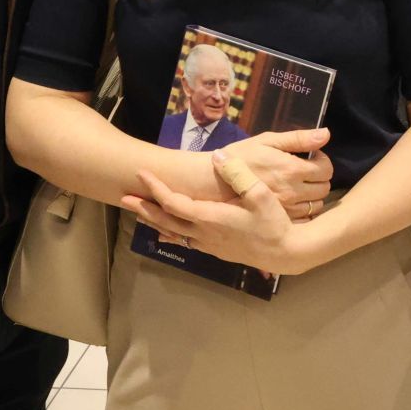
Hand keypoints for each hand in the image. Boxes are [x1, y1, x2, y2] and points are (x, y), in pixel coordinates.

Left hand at [125, 163, 312, 276]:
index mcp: (211, 218)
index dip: (156, 188)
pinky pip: (185, 241)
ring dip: (155, 221)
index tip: (142, 173)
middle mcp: (204, 233)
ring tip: (139, 212)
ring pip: (174, 232)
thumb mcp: (261, 195)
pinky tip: (166, 233)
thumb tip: (218, 156)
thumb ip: (238, 174)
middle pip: (166, 220)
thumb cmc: (274, 224)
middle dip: (144, 208)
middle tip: (124, 197)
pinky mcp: (216, 250)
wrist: (286, 254)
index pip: (174, 202)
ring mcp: (209, 244)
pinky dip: (171, 234)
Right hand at [221, 128, 332, 218]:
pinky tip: (293, 202)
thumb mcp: (268, 140)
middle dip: (319, 178)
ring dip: (313, 195)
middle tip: (306, 172)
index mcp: (292, 169)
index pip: (326, 169)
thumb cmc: (240, 157)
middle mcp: (293, 192)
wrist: (214, 182)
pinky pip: (304, 219)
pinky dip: (304, 210)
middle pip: (324, 188)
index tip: (313, 158)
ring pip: (316, 205)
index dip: (323, 162)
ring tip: (300, 187)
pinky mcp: (279, 221)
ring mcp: (286, 209)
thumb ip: (299, 138)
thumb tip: (326, 134)